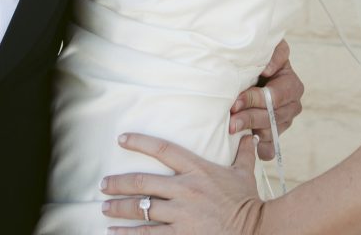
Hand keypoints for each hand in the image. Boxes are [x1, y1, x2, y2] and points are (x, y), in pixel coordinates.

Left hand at [101, 132, 264, 232]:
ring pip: (141, 209)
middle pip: (143, 182)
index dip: (139, 142)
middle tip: (104, 184)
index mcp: (196, 169)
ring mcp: (181, 214)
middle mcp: (185, 189)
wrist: (257, 230)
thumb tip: (248, 134)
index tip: (121, 139)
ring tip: (105, 208)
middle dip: (119, 183)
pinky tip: (115, 232)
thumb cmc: (248, 202)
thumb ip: (242, 153)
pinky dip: (129, 234)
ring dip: (119, 208)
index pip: (162, 149)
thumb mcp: (244, 173)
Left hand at [229, 40, 302, 160]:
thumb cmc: (257, 57)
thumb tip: (268, 70)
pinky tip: (247, 144)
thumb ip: (274, 53)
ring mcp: (285, 122)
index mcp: (292, 84)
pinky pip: (270, 149)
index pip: (275, 97)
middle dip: (249, 117)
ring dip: (250, 131)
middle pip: (271, 116)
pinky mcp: (275, 136)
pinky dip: (259, 149)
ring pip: (270, 132)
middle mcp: (292, 105)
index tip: (236, 101)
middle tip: (230, 120)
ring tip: (232, 128)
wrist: (252, 70)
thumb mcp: (268, 49)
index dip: (255, 99)